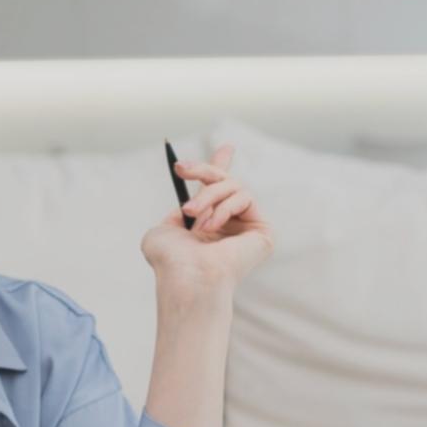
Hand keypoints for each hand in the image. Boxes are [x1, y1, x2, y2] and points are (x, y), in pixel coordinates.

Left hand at [140, 144, 273, 291]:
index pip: (219, 194)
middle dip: (203, 171)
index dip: (221, 168)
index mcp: (209, 229)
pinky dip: (223, 207)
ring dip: (208, 196)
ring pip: (233, 186)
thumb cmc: (171, 262)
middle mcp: (230, 228)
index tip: (227, 148)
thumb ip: (175, 216)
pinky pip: (244, 197)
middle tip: (181, 169)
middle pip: (226, 181)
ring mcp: (247, 230)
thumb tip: (188, 202)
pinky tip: (211, 227)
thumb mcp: (163, 231)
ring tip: (193, 215)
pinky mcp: (263, 232)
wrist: (187, 278)